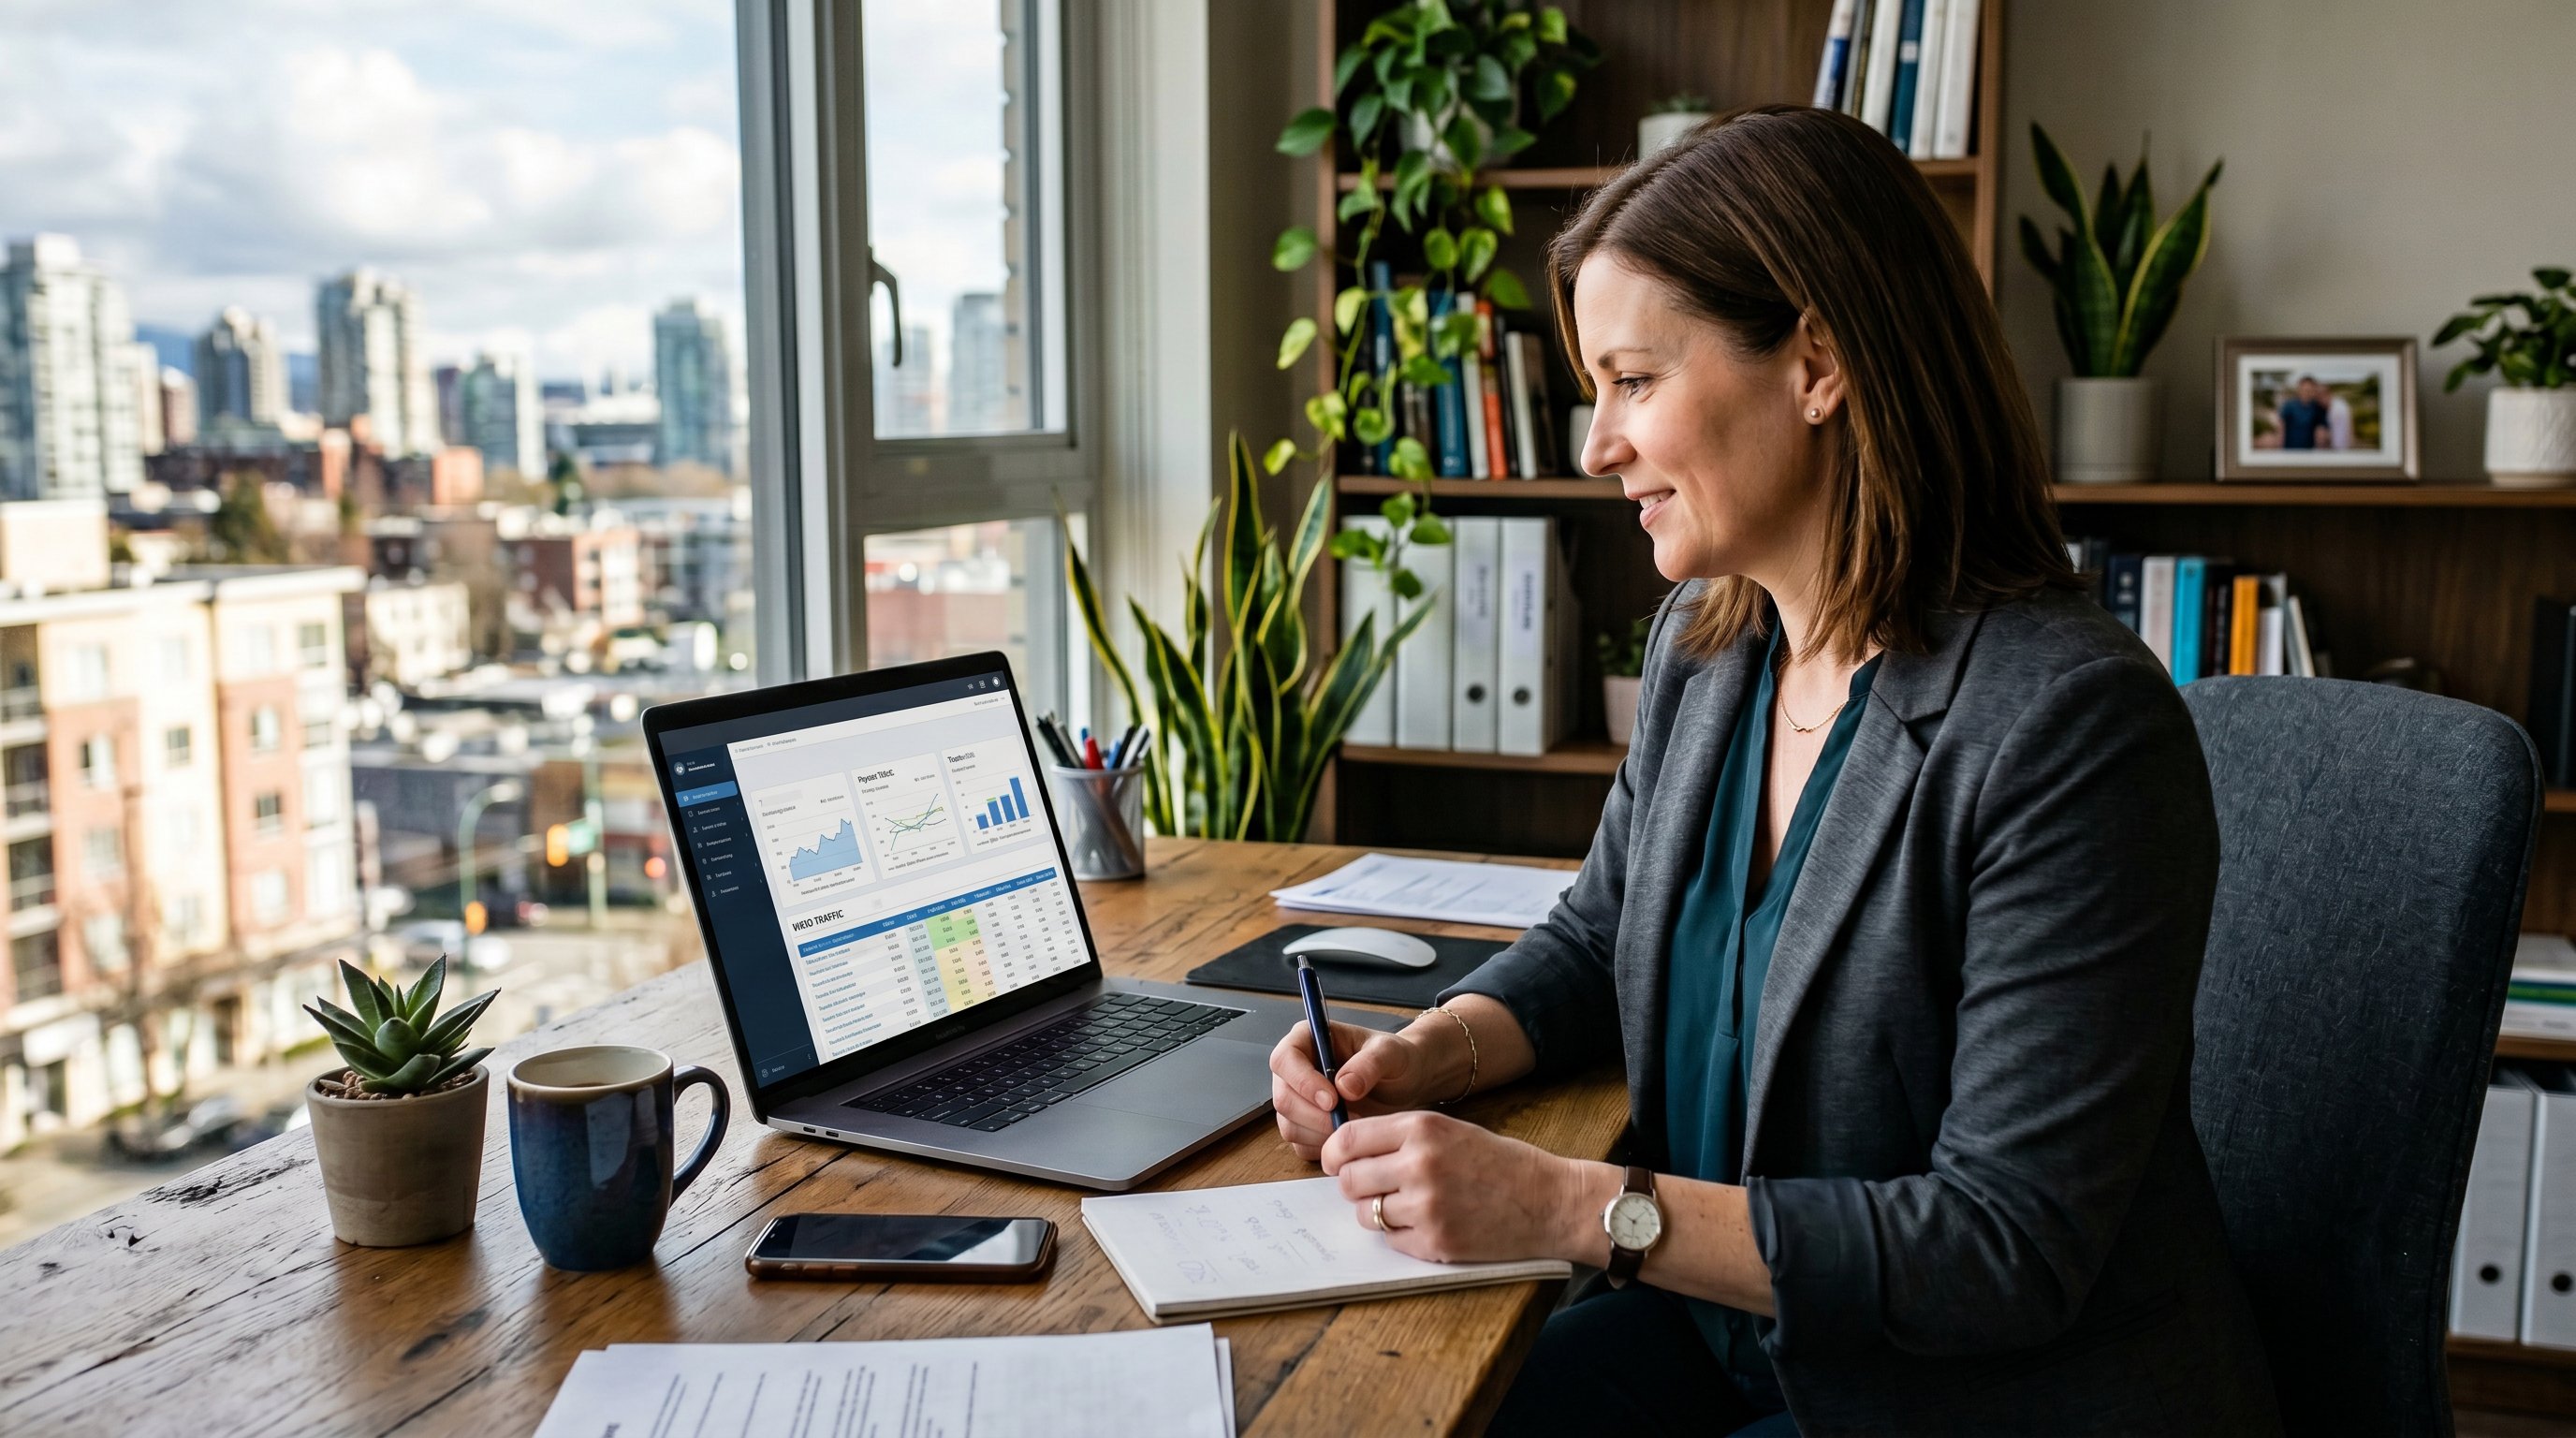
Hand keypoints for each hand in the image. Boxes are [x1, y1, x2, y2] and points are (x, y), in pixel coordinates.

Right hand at [1270, 1019, 1443, 1160]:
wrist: (1406, 1085)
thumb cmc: (1396, 1060)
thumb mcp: (1391, 1053)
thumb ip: (1369, 1064)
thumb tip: (1344, 1085)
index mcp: (1308, 1040)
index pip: (1284, 1059)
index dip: (1302, 1082)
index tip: (1332, 1100)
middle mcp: (1296, 1070)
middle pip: (1283, 1098)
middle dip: (1314, 1116)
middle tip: (1349, 1121)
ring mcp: (1297, 1100)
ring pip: (1289, 1125)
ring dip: (1321, 1134)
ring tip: (1356, 1127)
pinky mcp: (1305, 1126)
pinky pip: (1301, 1145)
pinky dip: (1324, 1147)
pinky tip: (1350, 1137)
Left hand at [1321, 1110, 1596, 1265]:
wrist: (1549, 1200)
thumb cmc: (1499, 1163)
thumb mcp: (1450, 1130)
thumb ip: (1400, 1138)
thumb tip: (1346, 1153)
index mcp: (1421, 1128)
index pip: (1347, 1139)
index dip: (1333, 1154)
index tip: (1334, 1163)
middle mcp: (1418, 1164)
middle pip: (1348, 1180)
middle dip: (1354, 1186)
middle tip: (1373, 1188)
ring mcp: (1426, 1206)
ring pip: (1366, 1214)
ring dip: (1377, 1213)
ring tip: (1408, 1206)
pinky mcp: (1435, 1242)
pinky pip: (1392, 1240)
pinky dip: (1402, 1235)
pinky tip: (1430, 1223)